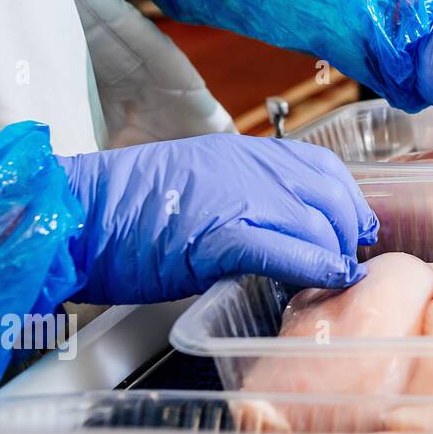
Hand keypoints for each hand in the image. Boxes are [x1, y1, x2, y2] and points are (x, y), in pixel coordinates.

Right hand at [59, 136, 378, 303]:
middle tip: (346, 263)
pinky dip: (314, 268)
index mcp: (246, 152)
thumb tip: (285, 224)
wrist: (77, 214)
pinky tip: (325, 281)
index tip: (355, 228)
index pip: (324, 168)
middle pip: (331, 197)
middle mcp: (252, 168)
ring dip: (334, 257)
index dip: (348, 201)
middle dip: (347, 234)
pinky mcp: (223, 235)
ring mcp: (240, 198)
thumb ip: (247, 194)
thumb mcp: (201, 183)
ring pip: (317, 224)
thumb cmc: (127, 207)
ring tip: (332, 280)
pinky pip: (287, 250)